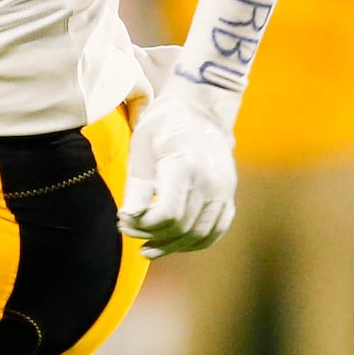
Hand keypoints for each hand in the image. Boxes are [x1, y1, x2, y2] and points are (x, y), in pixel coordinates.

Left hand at [119, 73, 238, 256]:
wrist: (200, 109)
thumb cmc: (164, 125)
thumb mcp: (142, 147)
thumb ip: (137, 186)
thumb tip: (129, 217)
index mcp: (185, 165)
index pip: (166, 214)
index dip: (142, 225)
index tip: (124, 221)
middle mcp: (210, 181)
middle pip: (181, 227)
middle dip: (151, 235)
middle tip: (129, 229)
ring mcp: (224, 190)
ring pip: (199, 235)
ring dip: (172, 245)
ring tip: (148, 246)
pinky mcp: (229, 195)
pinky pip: (216, 230)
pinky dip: (195, 242)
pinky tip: (174, 243)